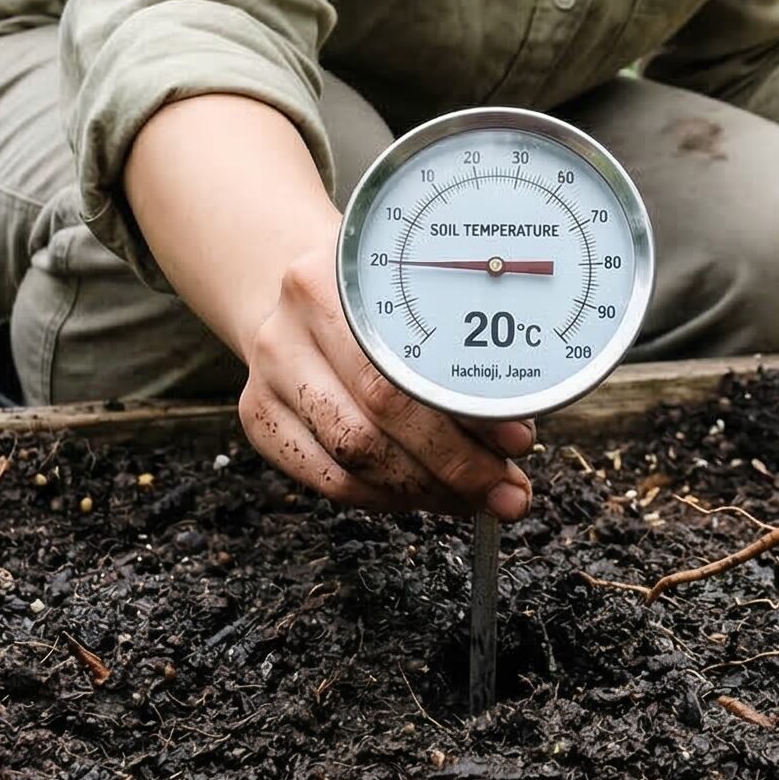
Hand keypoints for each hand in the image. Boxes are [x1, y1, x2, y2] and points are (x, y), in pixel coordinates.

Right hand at [237, 228, 534, 515]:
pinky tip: (425, 494)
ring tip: (475, 496)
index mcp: (331, 283)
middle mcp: (289, 329)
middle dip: (453, 466)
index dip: (463, 417)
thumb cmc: (373, 293)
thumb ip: (456, 347)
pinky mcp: (259, 416)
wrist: (293, 285)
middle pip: (373, 423)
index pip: (396, 371)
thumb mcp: (414, 286)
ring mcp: (269, 376)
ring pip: (350, 461)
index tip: (519, 442)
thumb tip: (516, 428)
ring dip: (424, 490)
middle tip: (505, 489)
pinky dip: (384, 497)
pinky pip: (327, 480)